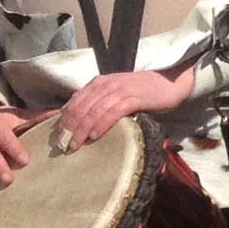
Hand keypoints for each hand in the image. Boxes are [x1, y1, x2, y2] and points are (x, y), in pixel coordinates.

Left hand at [56, 66, 196, 149]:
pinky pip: (112, 112)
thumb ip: (99, 102)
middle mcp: (106, 85)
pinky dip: (101, 125)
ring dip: (82, 130)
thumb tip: (79, 122)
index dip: (63, 121)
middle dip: (69, 129)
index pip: (73, 103)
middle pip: (80, 108)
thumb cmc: (144, 91)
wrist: (171, 81)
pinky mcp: (134, 98)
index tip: (57, 138)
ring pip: (93, 111)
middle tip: (63, 146)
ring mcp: (120, 91)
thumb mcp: (116, 93)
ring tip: (75, 146)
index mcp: (98, 83)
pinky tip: (95, 136)